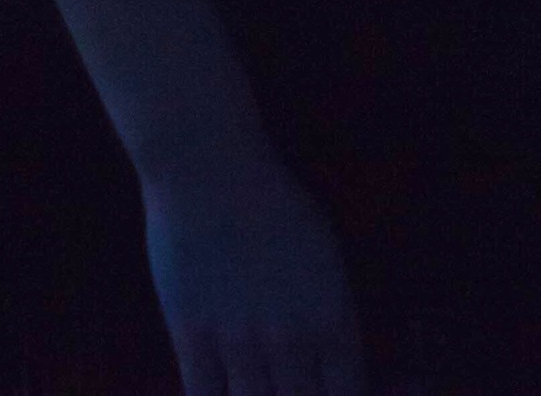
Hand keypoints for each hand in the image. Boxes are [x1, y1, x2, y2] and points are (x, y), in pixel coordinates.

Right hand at [143, 150, 368, 395]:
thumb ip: (329, 310)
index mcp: (330, 315)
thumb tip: (329, 358)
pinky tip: (217, 394)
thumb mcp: (322, 253)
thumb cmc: (272, 198)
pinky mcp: (193, 339)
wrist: (209, 168)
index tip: (322, 395)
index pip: (347, 393)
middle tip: (287, 389)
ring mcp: (241, 343)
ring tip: (255, 390)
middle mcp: (292, 339)